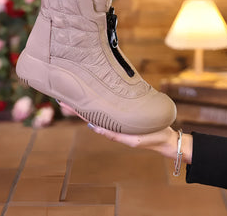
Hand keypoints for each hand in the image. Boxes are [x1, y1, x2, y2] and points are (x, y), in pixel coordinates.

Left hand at [59, 101, 191, 163]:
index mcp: (109, 126)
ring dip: (87, 96)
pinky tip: (97, 89)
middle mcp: (110, 119)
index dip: (74, 109)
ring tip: (76, 87)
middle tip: (62, 90)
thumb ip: (113, 135)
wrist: (165, 137)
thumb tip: (91, 126)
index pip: (87, 116)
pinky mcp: (125, 109)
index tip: (62, 101)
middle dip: (76, 101)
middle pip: (89, 108)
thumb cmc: (149, 139)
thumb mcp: (131, 140)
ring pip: (98, 103)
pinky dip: (102, 95)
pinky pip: (110, 101)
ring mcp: (117, 114)